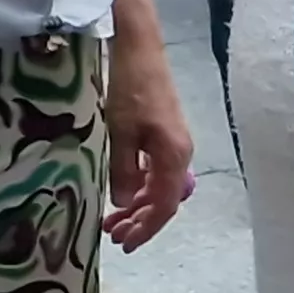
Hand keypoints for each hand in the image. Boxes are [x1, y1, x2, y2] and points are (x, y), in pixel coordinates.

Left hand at [101, 34, 196, 251]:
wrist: (139, 49)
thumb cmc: (130, 88)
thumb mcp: (120, 132)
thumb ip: (122, 170)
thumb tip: (122, 203)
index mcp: (174, 157)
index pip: (163, 206)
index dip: (145, 227)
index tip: (125, 242)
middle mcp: (180, 155)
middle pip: (163, 200)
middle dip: (139, 221)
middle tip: (113, 235)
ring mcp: (174, 144)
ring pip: (158, 186)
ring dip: (137, 205)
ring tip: (113, 220)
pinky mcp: (164, 134)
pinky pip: (155, 171)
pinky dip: (139, 185)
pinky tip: (122, 190)